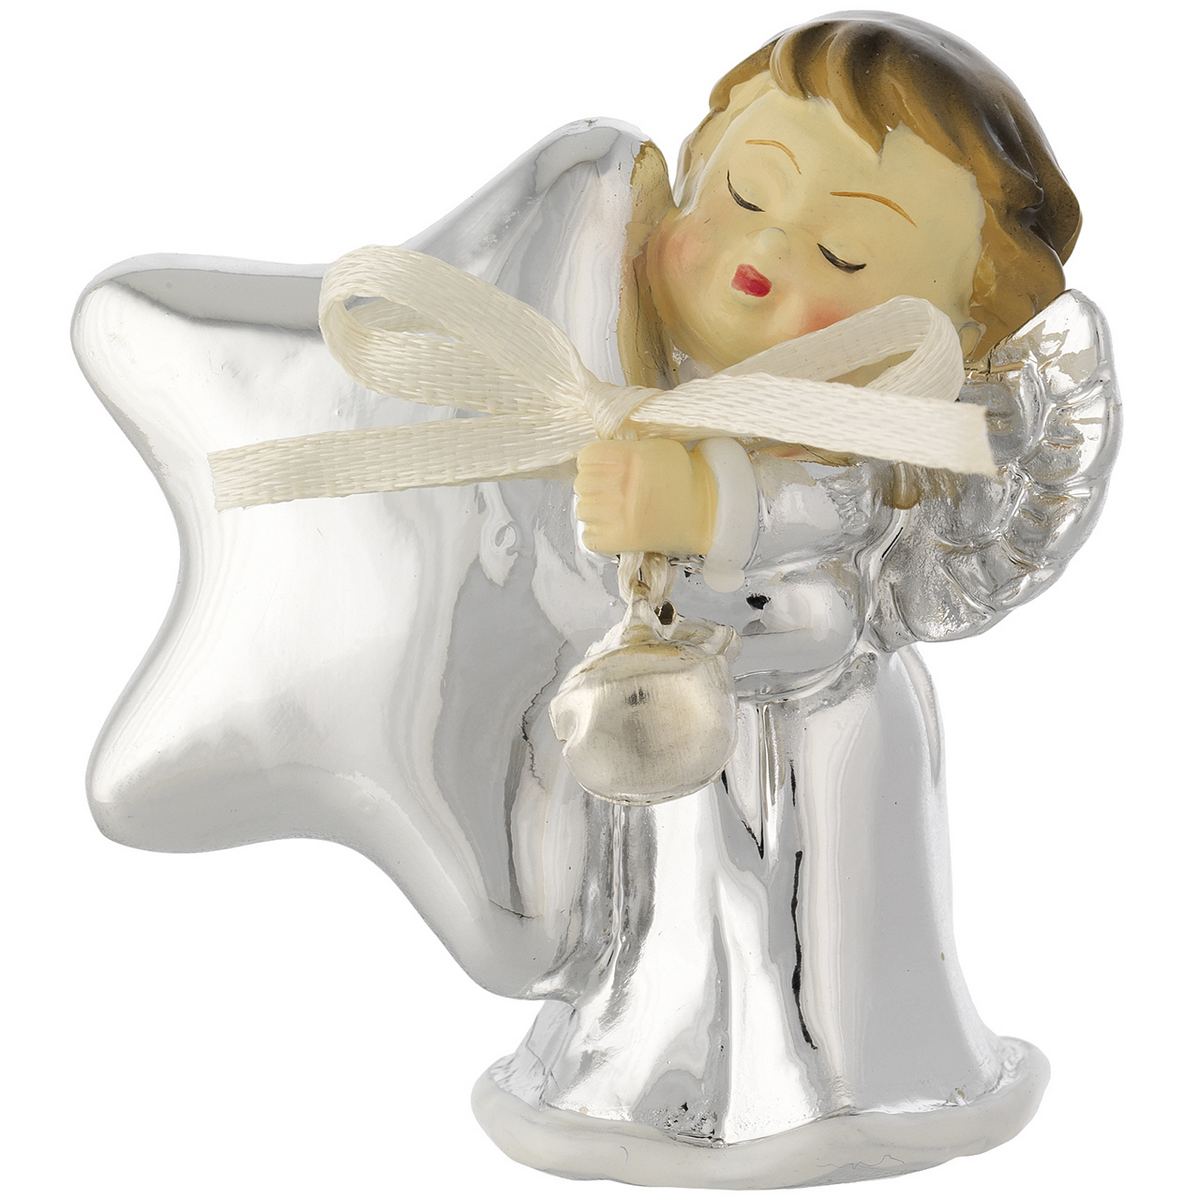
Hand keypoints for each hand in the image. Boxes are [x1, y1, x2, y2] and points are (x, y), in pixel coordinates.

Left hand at [573, 438, 715, 555]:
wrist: (705, 511)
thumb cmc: (681, 477)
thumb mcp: (656, 449)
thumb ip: (625, 450)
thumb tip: (599, 460)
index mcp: (630, 459)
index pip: (586, 458)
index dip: (590, 463)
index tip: (598, 469)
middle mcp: (622, 486)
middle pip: (581, 484)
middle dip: (590, 487)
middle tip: (604, 491)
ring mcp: (620, 515)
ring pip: (582, 511)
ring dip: (592, 510)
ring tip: (607, 510)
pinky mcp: (621, 540)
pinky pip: (589, 536)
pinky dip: (595, 533)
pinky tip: (608, 527)